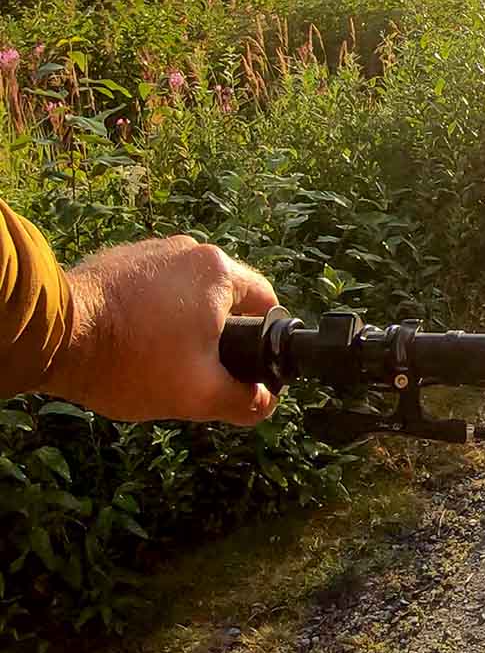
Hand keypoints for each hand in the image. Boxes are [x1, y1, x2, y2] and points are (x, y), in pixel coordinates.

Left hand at [40, 236, 279, 424]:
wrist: (49, 335)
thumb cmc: (129, 360)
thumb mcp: (198, 395)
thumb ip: (245, 401)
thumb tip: (265, 401)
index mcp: (220, 273)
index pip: (267, 304)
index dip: (262, 342)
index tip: (243, 368)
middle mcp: (190, 250)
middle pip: (225, 299)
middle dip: (217, 336)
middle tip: (196, 370)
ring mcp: (152, 251)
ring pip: (188, 294)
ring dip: (182, 324)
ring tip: (157, 357)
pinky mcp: (120, 259)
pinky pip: (154, 287)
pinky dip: (151, 313)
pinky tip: (131, 340)